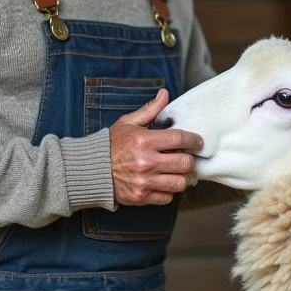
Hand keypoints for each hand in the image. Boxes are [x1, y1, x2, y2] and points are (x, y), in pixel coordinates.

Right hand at [109, 89, 203, 205]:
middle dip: (189, 159)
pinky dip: (169, 190)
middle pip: (185, 163)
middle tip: (185, 157)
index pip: (180, 140)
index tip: (198, 142)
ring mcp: (144, 182)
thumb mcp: (128, 123)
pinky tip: (163, 181)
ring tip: (176, 171)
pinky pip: (167, 197)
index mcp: (144, 141)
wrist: (92, 169)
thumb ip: (150, 110)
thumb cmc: (112, 145)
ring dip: (181, 176)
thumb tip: (165, 94)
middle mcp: (146, 162)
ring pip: (180, 183)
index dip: (194, 140)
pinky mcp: (142, 196)